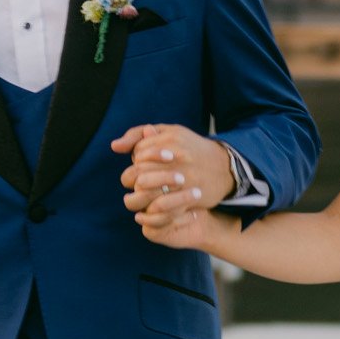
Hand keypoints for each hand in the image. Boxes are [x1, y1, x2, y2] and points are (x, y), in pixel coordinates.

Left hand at [111, 122, 234, 228]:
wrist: (225, 168)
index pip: (138, 153)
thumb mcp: (169, 132)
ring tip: (147, 191)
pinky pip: (160, 204)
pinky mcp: (187, 195)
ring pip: (146, 189)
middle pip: (139, 171)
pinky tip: (155, 202)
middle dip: (135, 178)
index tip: (144, 163)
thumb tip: (114, 146)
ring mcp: (182, 177)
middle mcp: (177, 157)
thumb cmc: (191, 148)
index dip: (137, 160)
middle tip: (141, 181)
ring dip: (141, 193)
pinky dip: (153, 206)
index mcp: (171, 139)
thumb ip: (139, 135)